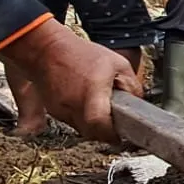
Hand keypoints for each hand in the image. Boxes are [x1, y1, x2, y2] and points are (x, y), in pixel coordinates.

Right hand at [0, 19, 138, 143]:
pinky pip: (70, 121)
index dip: (111, 134)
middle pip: (90, 132)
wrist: (47, 48)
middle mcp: (74, 103)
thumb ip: (131, 85)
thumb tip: (136, 102)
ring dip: (91, 126)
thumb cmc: (82, 53)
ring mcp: (61, 108)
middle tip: (112, 127)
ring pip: (80, 129)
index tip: (119, 135)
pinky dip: (80, 118)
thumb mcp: (117, 63)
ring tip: (99, 110)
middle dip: (103, 133)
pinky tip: (85, 104)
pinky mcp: (53, 109)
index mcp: (92, 92)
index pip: (99, 124)